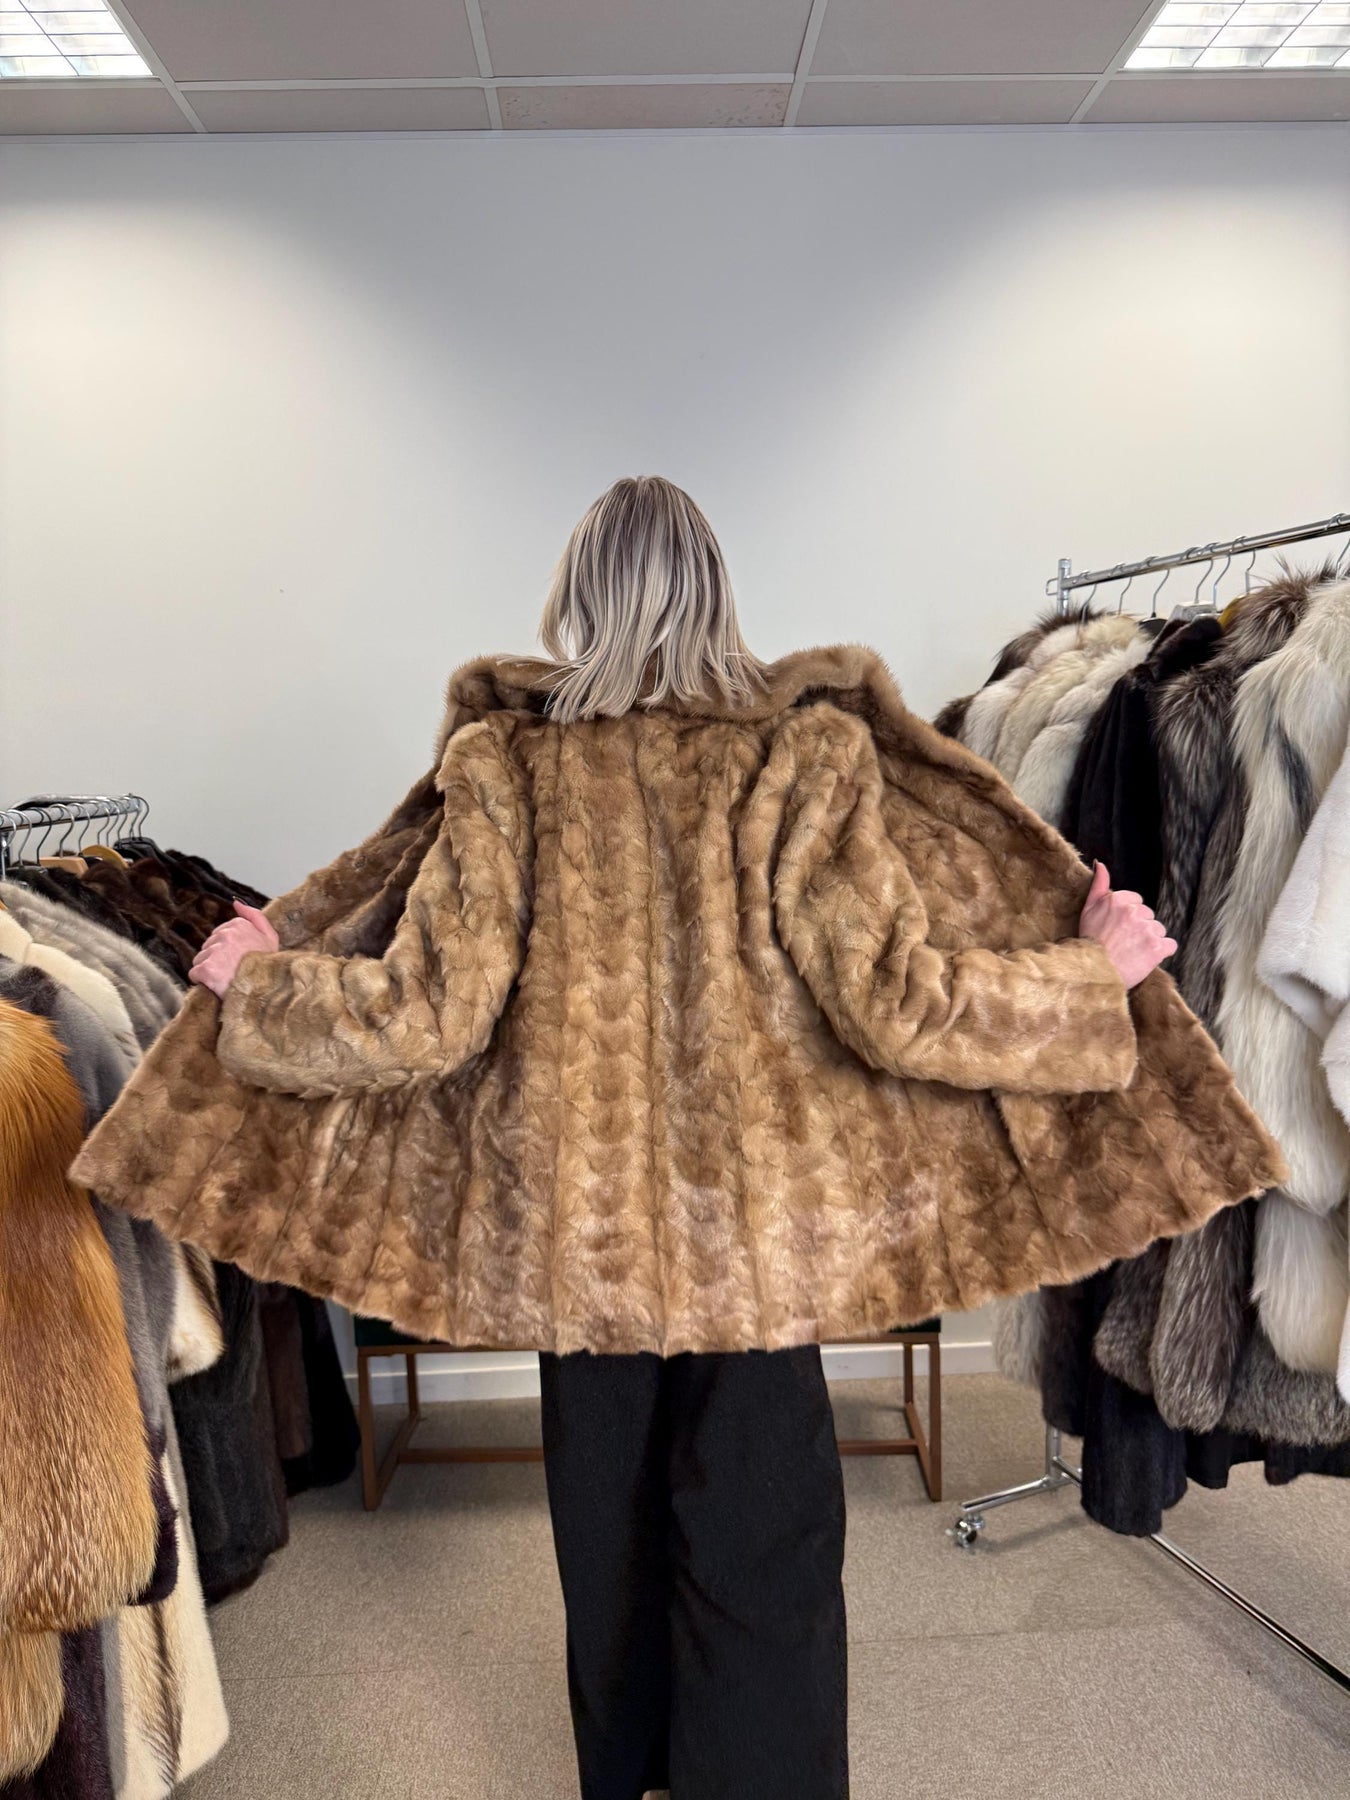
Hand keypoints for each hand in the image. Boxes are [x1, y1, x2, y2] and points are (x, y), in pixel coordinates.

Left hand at [189, 901, 279, 999]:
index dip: (228, 950)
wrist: (266, 990)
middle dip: (216, 959)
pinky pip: (195, 973)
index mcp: (240, 925)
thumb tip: (235, 902)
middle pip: (209, 946)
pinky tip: (216, 985)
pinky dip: (202, 981)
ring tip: (226, 979)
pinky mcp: (207, 969)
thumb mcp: (270, 937)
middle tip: (233, 971)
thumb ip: (254, 915)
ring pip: (200, 959)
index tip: (239, 959)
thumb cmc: (269, 965)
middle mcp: (227, 935)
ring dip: (209, 970)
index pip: (220, 934)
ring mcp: (216, 951)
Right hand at [1079, 861, 1176, 989]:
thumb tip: (1100, 863)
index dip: (1127, 918)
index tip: (1118, 930)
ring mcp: (1147, 930)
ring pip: (1158, 930)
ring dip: (1150, 941)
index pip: (1136, 903)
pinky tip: (1145, 958)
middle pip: (1149, 917)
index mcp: (1118, 900)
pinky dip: (1161, 952)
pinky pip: (1169, 945)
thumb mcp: (1088, 909)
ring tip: (1132, 952)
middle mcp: (1134, 912)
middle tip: (1124, 943)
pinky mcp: (1157, 948)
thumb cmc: (1089, 942)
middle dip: (1140, 929)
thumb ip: (1098, 885)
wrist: (1093, 973)